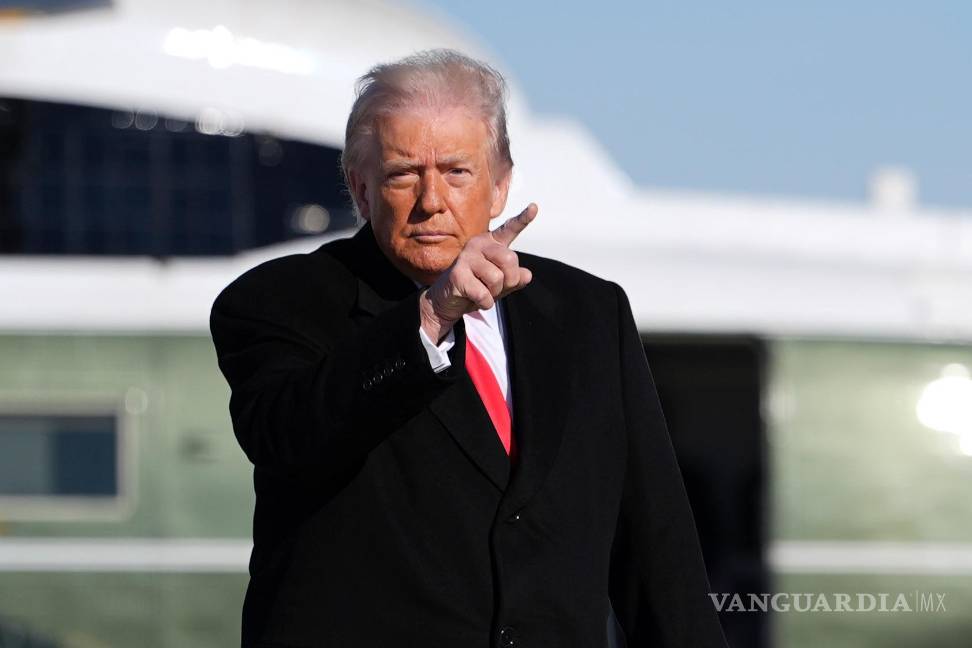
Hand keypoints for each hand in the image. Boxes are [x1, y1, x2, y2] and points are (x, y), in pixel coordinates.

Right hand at [420, 204, 536, 342]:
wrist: (448, 300)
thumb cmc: (476, 287)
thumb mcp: (501, 284)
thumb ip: (515, 278)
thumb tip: (527, 275)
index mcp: (491, 243)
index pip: (509, 229)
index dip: (523, 219)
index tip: (534, 207)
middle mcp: (478, 244)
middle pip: (510, 259)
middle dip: (509, 280)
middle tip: (497, 287)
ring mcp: (466, 257)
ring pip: (497, 278)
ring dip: (494, 293)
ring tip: (482, 291)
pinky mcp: (458, 274)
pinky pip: (484, 294)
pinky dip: (484, 303)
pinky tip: (474, 299)